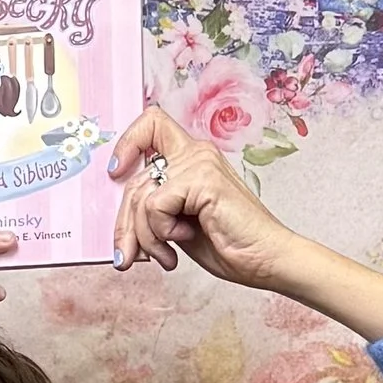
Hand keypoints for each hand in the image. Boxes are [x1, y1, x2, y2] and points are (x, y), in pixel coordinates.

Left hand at [110, 107, 307, 292]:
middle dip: (124, 224)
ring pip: (141, 196)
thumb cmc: (230, 244)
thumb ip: (155, 208)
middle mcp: (196, 153)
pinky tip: (185, 239)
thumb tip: (120, 216)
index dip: (127, 142)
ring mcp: (200, 163)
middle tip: (127, 256)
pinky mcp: (202, 180)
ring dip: (146, 236)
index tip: (116, 172)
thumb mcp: (180, 223)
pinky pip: (154, 206)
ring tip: (166, 255)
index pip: (151, 124)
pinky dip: (161, 232)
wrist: (266, 259)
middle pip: (135, 178)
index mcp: (193, 158)